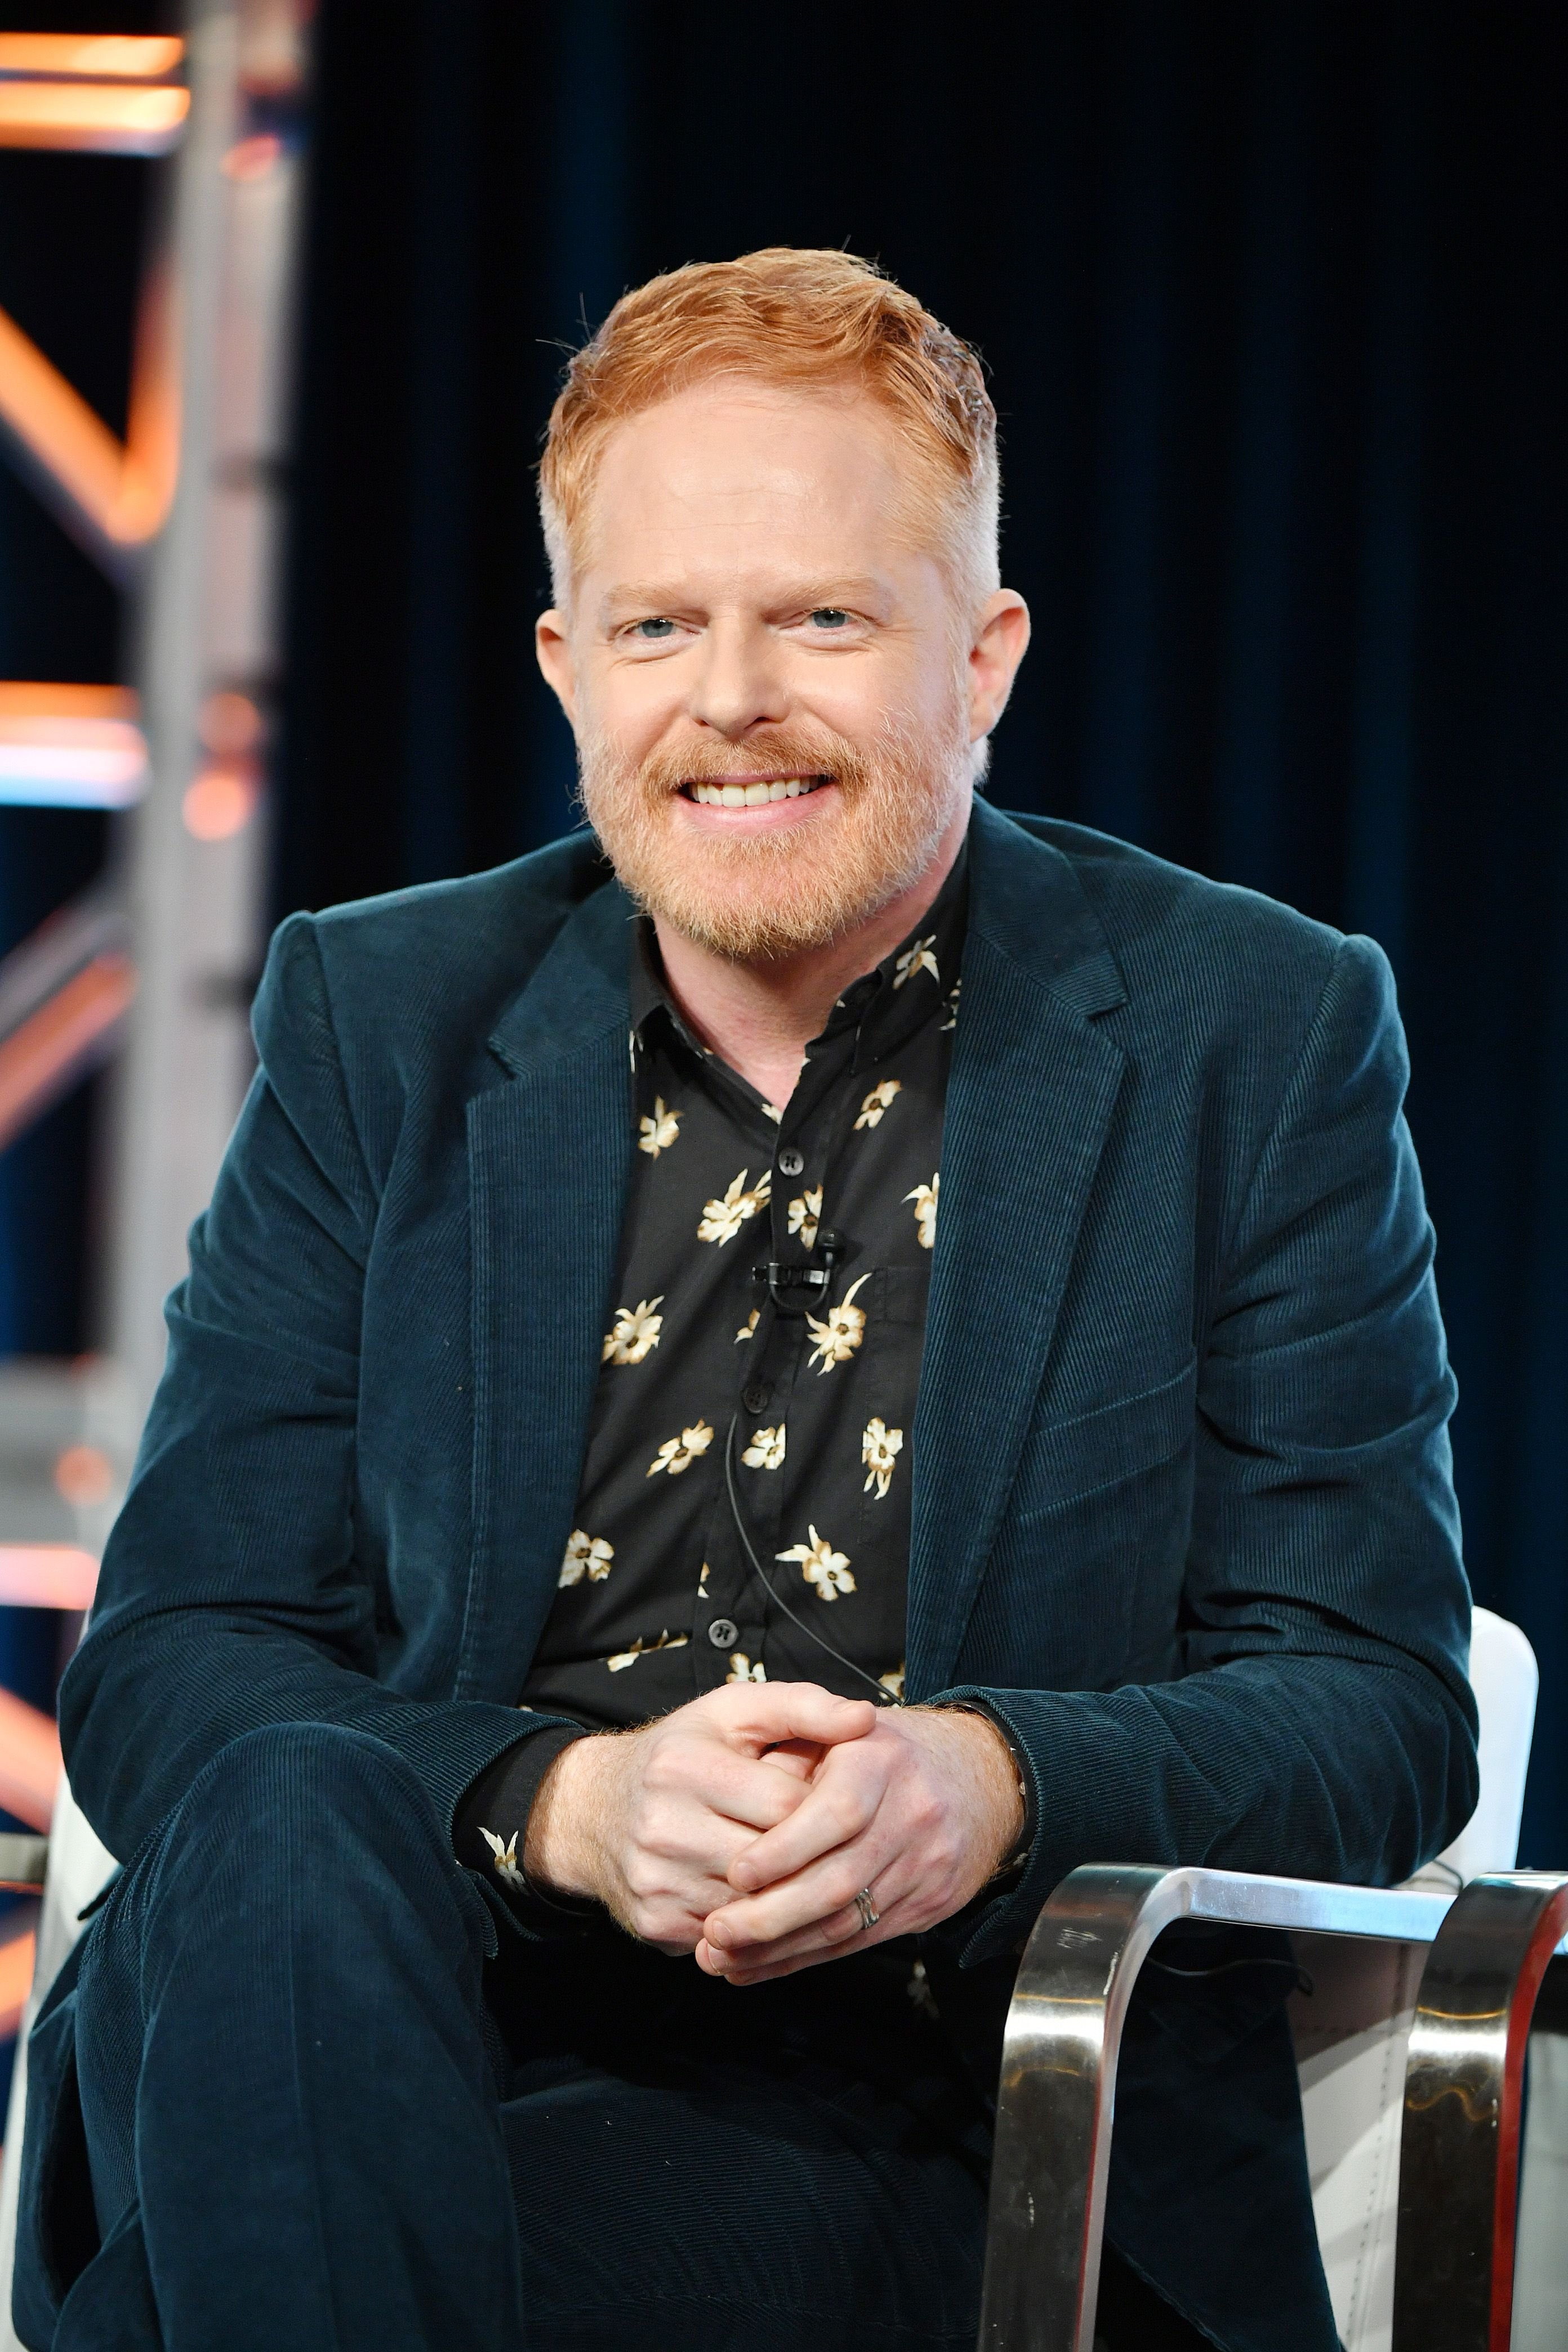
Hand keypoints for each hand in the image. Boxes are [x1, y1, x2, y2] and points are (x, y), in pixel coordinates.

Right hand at [523, 1682, 875, 1951]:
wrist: (596, 1809)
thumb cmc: (684, 1752)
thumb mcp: (735, 1712)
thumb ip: (803, 1708)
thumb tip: (864, 1718)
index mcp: (684, 1766)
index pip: (786, 1806)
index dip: (821, 1808)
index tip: (831, 1802)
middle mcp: (662, 1826)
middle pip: (774, 1862)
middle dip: (809, 1854)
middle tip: (828, 1842)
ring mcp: (656, 1882)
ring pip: (758, 1906)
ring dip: (788, 1892)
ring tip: (802, 1868)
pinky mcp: (656, 1925)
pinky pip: (732, 1936)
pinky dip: (757, 1922)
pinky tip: (767, 1897)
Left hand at [695, 1707, 1023, 1984]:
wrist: (978, 1774)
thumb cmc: (884, 1751)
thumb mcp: (838, 1729)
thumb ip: (791, 1756)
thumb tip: (737, 1803)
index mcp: (882, 1762)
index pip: (838, 1813)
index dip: (784, 1849)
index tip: (735, 1872)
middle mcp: (911, 1816)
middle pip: (840, 1882)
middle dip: (770, 1915)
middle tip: (716, 1931)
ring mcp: (925, 1867)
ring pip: (846, 1922)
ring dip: (778, 1948)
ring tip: (723, 1958)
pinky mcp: (929, 1905)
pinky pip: (859, 1941)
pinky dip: (804, 1958)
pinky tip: (760, 1965)